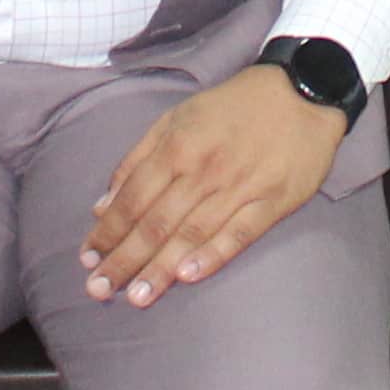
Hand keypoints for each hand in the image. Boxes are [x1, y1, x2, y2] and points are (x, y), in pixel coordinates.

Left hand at [79, 65, 345, 302]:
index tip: (87, 260)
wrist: (302, 91)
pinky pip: (239, 233)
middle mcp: (204, 169)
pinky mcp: (272, 201)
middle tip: (98, 291)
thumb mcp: (177, 118)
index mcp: (177, 146)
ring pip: (192, 234)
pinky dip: (213, 255)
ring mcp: (240, 187)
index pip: (132, 199)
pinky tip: (188, 276)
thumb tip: (102, 205)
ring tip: (137, 298)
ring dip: (160, 268)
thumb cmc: (232, 107)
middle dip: (124, 259)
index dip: (107, 232)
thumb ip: (137, 160)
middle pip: (156, 222)